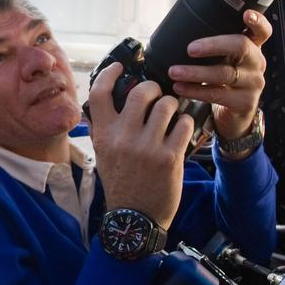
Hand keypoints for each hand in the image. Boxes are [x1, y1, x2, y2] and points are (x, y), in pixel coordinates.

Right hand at [86, 62, 192, 227]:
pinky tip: (181, 130)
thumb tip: (99, 103)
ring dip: (172, 106)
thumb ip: (101, 129)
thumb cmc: (120, 183)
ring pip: (167, 105)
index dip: (110, 73)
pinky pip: (183, 123)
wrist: (135, 218)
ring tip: (171, 115)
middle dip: (153, 88)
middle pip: (141, 92)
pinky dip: (185, 123)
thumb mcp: (103, 155)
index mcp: (104, 135)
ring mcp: (148, 147)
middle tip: (157, 95)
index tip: (120, 66)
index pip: (100, 93)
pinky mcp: (170, 157)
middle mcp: (124, 138)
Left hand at [167, 9, 271, 140]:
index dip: (258, 21)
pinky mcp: (244, 102)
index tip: (246, 14)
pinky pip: (217, 94)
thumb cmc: (224, 82)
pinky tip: (180, 88)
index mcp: (253, 48)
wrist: (234, 116)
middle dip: (213, 45)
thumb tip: (181, 31)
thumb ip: (216, 48)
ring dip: (195, 72)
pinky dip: (195, 90)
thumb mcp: (226, 61)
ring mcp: (253, 83)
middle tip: (189, 49)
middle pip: (241, 46)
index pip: (263, 31)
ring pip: (224, 73)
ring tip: (174, 72)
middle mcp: (257, 63)